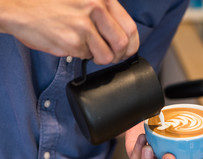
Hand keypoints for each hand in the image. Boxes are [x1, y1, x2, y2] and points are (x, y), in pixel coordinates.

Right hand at [0, 0, 138, 64]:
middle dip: (118, 55)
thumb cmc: (50, 4)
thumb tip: (123, 35)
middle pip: (123, 44)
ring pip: (107, 56)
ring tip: (88, 49)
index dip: (131, 44)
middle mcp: (96, 9)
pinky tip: (72, 44)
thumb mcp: (82, 0)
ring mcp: (84, 26)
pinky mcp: (73, 41)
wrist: (19, 8)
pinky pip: (88, 57)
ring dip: (100, 57)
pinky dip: (82, 55)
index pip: (130, 27)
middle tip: (110, 55)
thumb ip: (103, 13)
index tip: (127, 50)